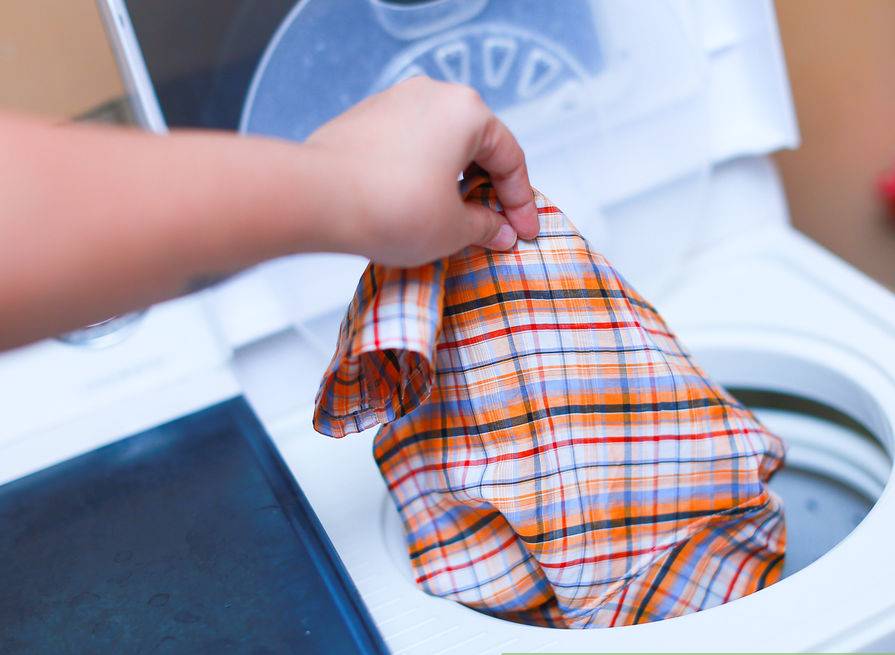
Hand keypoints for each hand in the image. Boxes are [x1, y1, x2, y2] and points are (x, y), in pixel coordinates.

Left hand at [305, 77, 538, 266]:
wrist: (315, 198)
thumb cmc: (391, 207)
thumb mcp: (453, 228)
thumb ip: (485, 227)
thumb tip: (498, 231)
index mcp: (466, 110)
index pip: (510, 159)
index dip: (522, 204)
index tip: (523, 234)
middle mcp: (431, 95)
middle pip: (475, 147)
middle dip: (487, 191)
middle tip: (492, 229)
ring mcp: (392, 103)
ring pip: (439, 147)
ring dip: (452, 184)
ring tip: (451, 222)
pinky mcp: (362, 121)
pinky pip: (406, 149)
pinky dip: (419, 177)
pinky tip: (413, 208)